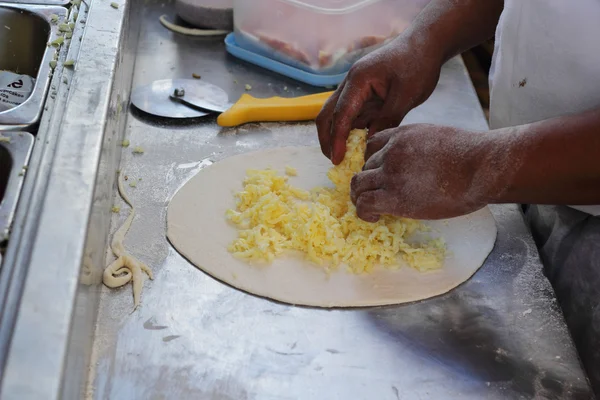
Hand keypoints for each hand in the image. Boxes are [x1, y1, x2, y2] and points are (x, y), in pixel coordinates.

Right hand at [317, 36, 442, 164]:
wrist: (425, 44)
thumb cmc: (417, 64)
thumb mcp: (406, 95)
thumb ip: (387, 120)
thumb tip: (369, 144)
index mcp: (358, 80)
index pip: (341, 114)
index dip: (337, 139)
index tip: (337, 160)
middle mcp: (351, 84)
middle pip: (327, 114)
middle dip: (327, 139)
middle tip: (335, 161)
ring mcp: (356, 90)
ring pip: (338, 117)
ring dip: (338, 137)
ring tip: (346, 159)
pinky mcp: (365, 96)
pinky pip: (353, 116)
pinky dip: (352, 132)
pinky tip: (359, 147)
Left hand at [350, 124, 492, 220]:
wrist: (483, 166)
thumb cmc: (474, 156)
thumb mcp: (439, 139)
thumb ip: (421, 148)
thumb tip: (421, 166)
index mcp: (403, 135)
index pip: (371, 145)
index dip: (372, 162)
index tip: (379, 176)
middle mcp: (391, 151)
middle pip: (364, 167)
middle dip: (369, 182)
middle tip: (377, 197)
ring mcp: (391, 172)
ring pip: (358, 185)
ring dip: (361, 198)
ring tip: (372, 210)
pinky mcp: (395, 196)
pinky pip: (364, 204)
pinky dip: (363, 212)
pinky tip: (375, 218)